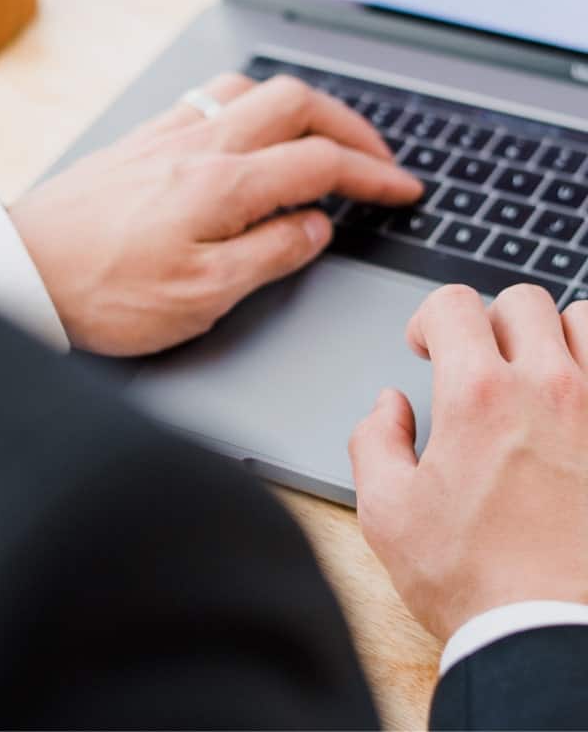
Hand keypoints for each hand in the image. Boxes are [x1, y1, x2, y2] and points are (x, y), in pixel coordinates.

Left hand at [10, 72, 420, 354]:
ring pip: (251, 90)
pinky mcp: (141, 140)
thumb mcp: (201, 297)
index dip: (374, 174)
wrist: (18, 267)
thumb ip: (270, 255)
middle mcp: (199, 144)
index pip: (321, 163)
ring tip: (320, 139)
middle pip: (296, 102)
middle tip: (376, 159)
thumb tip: (316, 228)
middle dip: (350, 126)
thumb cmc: (102, 291)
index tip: (404, 190)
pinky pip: (210, 98)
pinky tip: (246, 135)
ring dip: (300, 107)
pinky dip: (250, 107)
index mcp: (224, 184)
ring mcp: (167, 134)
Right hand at [350, 283, 587, 641]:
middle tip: (478, 362)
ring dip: (553, 338)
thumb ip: (375, 442)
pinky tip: (576, 405)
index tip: (427, 348)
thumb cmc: (475, 582)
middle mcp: (546, 388)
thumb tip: (390, 406)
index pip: (454, 304)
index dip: (430, 318)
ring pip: (583, 322)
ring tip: (536, 375)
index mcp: (477, 396)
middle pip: (521, 302)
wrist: (553, 639)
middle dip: (489, 323)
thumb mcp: (387, 514)